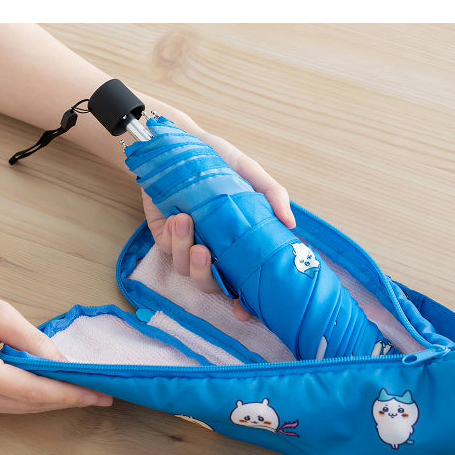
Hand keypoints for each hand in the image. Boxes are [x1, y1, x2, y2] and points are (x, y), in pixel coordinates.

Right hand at [0, 285, 112, 415]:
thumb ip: (31, 340)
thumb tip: (64, 361)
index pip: (34, 389)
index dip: (70, 393)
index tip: (100, 394)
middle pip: (31, 403)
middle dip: (70, 398)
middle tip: (105, 393)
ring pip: (23, 407)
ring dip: (55, 399)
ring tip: (88, 390)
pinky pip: (10, 403)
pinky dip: (36, 396)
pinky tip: (58, 387)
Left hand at [141, 112, 295, 320]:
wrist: (183, 142)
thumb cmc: (219, 160)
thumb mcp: (250, 173)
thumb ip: (272, 196)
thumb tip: (291, 224)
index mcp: (236, 246)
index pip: (240, 284)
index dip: (242, 303)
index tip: (243, 312)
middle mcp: (213, 252)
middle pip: (209, 285)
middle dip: (206, 275)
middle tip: (205, 252)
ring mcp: (186, 247)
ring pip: (185, 270)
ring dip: (185, 252)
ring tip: (188, 223)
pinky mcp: (164, 236)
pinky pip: (167, 249)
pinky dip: (173, 236)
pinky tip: (179, 217)